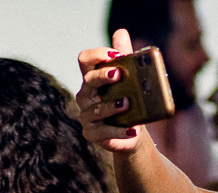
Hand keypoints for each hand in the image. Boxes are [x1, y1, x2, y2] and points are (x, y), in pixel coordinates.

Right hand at [76, 29, 142, 152]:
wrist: (132, 132)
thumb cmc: (129, 102)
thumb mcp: (130, 79)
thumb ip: (126, 57)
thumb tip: (120, 32)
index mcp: (92, 79)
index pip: (85, 60)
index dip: (97, 55)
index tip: (115, 54)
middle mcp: (85, 96)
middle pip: (88, 82)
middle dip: (103, 77)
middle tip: (119, 74)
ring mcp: (86, 116)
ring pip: (95, 109)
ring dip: (111, 106)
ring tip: (127, 104)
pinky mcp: (92, 134)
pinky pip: (103, 132)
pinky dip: (119, 131)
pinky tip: (132, 130)